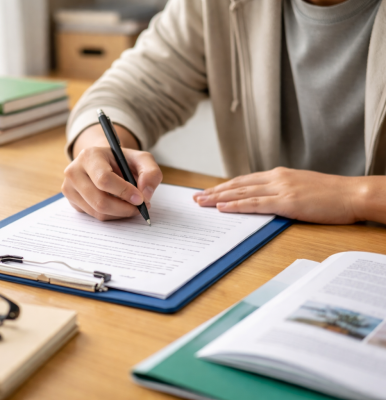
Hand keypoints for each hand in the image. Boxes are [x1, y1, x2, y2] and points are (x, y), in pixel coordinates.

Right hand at [62, 146, 162, 220]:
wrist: (104, 162)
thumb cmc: (122, 161)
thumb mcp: (141, 159)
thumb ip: (150, 172)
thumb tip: (145, 194)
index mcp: (89, 156)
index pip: (104, 179)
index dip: (124, 192)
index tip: (140, 199)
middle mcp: (74, 172)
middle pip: (100, 201)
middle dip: (124, 208)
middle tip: (140, 208)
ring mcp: (70, 188)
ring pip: (98, 212)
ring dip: (120, 213)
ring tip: (132, 206)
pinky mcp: (72, 202)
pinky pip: (95, 216)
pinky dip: (112, 215)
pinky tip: (119, 205)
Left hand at [193, 167, 363, 223]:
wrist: (352, 194)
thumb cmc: (330, 194)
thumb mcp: (301, 186)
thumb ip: (281, 190)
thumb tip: (265, 199)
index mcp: (278, 175)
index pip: (244, 180)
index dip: (224, 186)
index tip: (209, 191)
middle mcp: (275, 178)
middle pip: (237, 184)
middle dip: (214, 191)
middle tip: (196, 197)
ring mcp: (280, 189)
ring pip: (241, 192)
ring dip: (218, 198)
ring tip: (201, 202)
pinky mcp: (287, 202)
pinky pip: (255, 204)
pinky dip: (236, 205)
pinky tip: (222, 208)